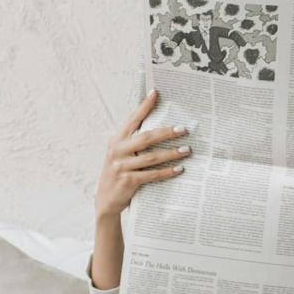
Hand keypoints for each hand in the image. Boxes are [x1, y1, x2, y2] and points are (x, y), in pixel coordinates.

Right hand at [91, 91, 190, 289]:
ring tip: (187, 150)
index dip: (144, 106)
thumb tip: (160, 127)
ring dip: (172, 153)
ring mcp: (122, 166)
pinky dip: (167, 172)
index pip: (132, 119)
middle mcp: (118, 150)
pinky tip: (179, 169)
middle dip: (167, 132)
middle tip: (184, 129)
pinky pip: (152, 175)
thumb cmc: (119, 173)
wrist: (106, 201)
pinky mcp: (128, 181)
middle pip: (146, 138)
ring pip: (152, 157)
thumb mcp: (121, 154)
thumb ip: (134, 142)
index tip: (156, 93)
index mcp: (117, 140)